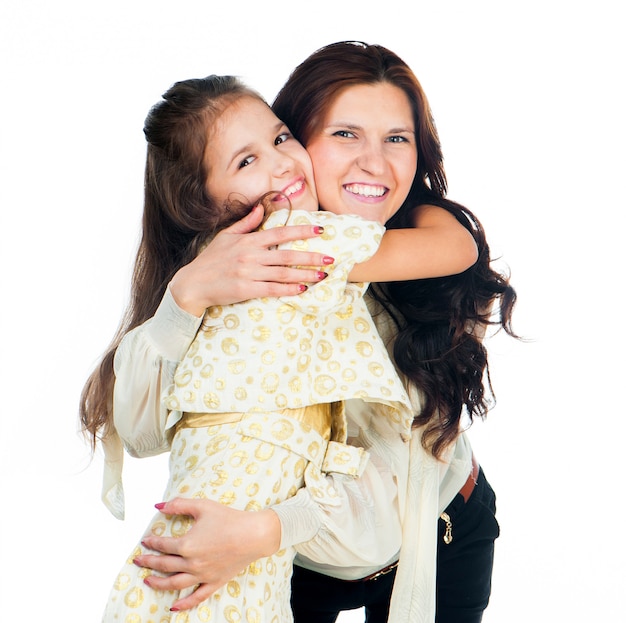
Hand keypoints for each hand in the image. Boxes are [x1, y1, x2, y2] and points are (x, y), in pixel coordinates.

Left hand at [134, 497, 280, 610]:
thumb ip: (179, 505)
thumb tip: (158, 506)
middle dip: (149, 563)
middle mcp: (192, 563)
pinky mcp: (214, 582)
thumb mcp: (203, 506)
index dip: (152, 543)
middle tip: (139, 561)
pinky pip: (196, 596)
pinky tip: (174, 607)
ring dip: (158, 583)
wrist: (254, 534)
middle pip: (164, 565)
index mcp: (187, 544)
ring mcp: (203, 575)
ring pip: (174, 584)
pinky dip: (184, 604)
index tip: (145, 541)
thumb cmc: (229, 518)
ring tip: (148, 581)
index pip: (163, 545)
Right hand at [169, 205, 333, 315]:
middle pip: (287, 255)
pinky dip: (288, 289)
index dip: (301, 231)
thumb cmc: (210, 260)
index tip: (320, 231)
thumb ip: (246, 223)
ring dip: (305, 275)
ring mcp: (249, 273)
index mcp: (248, 241)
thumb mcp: (225, 237)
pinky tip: (302, 289)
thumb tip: (261, 208)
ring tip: (322, 276)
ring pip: (283, 273)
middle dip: (311, 256)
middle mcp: (251, 255)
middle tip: (330, 259)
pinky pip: (272, 289)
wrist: (192, 284)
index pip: (280, 233)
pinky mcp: (246, 290)